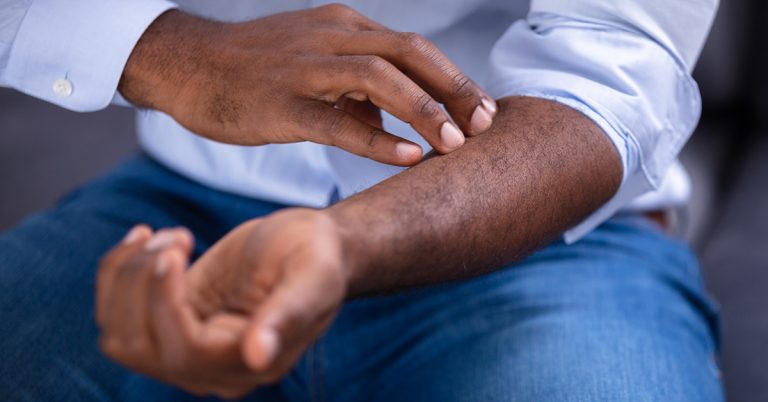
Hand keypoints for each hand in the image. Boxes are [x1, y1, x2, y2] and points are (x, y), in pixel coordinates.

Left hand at [96, 209, 346, 397]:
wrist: (308, 245)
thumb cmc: (316, 257)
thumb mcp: (312, 277)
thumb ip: (288, 314)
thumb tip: (257, 355)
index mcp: (251, 365)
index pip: (186, 352)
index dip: (165, 304)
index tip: (173, 253)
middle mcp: (212, 369)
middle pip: (140, 346)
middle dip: (142, 283)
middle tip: (176, 237)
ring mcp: (185, 349)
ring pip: (118, 336)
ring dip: (125, 277)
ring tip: (168, 236)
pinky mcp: (168, 323)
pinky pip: (116, 315)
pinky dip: (117, 273)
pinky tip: (148, 238)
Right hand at [118, 4, 497, 165]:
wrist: (187, 65)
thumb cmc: (254, 69)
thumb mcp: (314, 64)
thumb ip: (356, 89)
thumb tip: (393, 119)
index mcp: (344, 26)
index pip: (413, 47)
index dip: (454, 79)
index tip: (482, 110)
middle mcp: (331, 37)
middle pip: (409, 53)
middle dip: (454, 89)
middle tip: (484, 125)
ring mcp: (305, 68)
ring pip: (380, 78)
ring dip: (425, 110)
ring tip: (455, 144)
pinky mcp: (281, 103)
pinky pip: (338, 120)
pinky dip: (378, 137)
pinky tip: (408, 155)